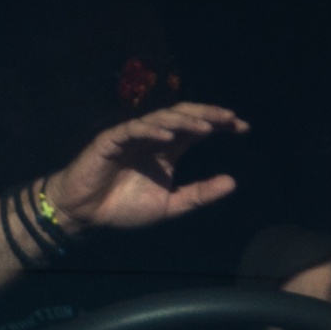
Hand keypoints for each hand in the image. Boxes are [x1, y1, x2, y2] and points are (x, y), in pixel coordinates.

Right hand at [42, 104, 249, 239]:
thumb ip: (199, 194)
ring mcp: (132, 135)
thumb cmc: (124, 207)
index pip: (197, 128)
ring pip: (162, 117)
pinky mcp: (111, 139)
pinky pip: (134, 129)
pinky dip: (153, 130)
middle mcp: (153, 137)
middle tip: (231, 118)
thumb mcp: (171, 205)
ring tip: (207, 125)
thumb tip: (234, 182)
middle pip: (184, 115)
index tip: (243, 127)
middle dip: (208, 114)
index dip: (220, 124)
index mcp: (167, 149)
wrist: (87, 215)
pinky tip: (170, 135)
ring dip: (185, 120)